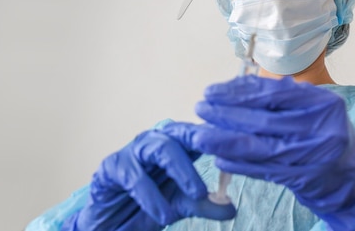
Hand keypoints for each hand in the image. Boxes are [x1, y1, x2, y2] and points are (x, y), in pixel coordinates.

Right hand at [62, 122, 234, 230]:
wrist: (111, 225)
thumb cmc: (149, 205)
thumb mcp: (182, 205)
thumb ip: (206, 204)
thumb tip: (232, 207)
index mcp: (176, 145)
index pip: (199, 132)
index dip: (219, 133)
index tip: (243, 139)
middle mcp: (156, 142)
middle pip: (182, 132)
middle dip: (202, 141)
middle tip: (223, 155)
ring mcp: (133, 151)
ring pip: (160, 148)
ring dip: (181, 170)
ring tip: (197, 195)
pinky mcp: (111, 167)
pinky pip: (132, 175)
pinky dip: (150, 195)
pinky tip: (163, 214)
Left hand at [194, 75, 354, 230]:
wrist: (354, 176)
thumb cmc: (327, 134)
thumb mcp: (315, 108)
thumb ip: (284, 97)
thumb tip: (237, 89)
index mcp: (323, 104)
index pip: (274, 93)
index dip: (239, 92)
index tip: (214, 91)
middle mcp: (320, 129)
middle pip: (263, 119)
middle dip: (227, 113)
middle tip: (201, 108)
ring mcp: (312, 156)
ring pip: (259, 146)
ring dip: (225, 140)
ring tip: (200, 134)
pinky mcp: (302, 179)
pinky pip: (263, 170)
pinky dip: (239, 164)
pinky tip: (220, 157)